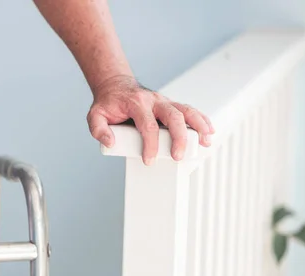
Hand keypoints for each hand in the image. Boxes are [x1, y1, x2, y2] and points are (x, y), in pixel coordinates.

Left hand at [87, 75, 214, 165]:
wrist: (115, 86)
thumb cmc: (107, 103)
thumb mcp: (95, 115)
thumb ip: (98, 129)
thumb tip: (111, 142)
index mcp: (137, 103)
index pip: (148, 125)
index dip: (150, 144)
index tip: (149, 160)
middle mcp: (154, 101)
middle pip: (173, 116)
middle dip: (179, 137)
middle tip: (178, 156)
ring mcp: (165, 102)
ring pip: (187, 110)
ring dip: (198, 126)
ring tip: (205, 142)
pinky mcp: (170, 105)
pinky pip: (189, 110)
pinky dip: (201, 120)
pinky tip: (209, 132)